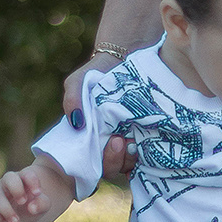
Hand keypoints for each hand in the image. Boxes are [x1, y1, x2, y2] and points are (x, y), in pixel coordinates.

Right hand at [0, 167, 54, 221]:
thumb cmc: (33, 207)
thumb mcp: (43, 206)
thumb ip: (42, 204)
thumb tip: (32, 208)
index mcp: (23, 178)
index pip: (27, 174)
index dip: (32, 181)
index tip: (38, 193)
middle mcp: (8, 183)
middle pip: (9, 177)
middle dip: (16, 189)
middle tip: (23, 202)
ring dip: (6, 209)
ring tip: (15, 220)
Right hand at [63, 53, 135, 183]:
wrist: (131, 54)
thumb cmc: (102, 69)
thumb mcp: (80, 81)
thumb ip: (73, 99)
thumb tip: (77, 124)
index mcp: (92, 136)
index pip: (93, 163)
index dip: (101, 160)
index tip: (111, 142)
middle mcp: (110, 142)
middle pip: (111, 167)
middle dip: (114, 160)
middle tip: (119, 141)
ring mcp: (129, 140)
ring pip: (128, 164)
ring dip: (130, 157)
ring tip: (132, 140)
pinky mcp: (148, 136)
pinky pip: (148, 156)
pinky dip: (148, 155)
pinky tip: (148, 141)